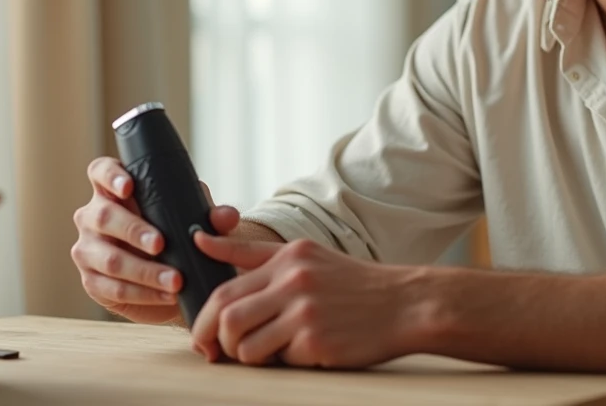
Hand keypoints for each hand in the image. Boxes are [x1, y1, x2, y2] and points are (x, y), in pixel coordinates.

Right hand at [70, 156, 238, 323]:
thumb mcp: (199, 221)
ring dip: (144, 271)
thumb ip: (213, 216)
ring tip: (176, 279)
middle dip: (134, 230)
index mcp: (114, 190)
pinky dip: (144, 293)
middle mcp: (94, 216)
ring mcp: (88, 249)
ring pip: (109, 258)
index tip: (129, 186)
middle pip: (104, 216)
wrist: (178, 277)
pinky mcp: (93, 281)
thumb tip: (227, 216)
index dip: (110, 176)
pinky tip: (167, 295)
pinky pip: (113, 288)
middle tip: (161, 243)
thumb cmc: (180, 234)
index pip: (100, 171)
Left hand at [189, 234, 425, 367]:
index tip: (200, 336)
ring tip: (268, 353)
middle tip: (220, 354)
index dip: (202, 318)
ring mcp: (305, 312)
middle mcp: (294, 281)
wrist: (405, 305)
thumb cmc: (352, 285)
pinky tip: (303, 353)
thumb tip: (200, 240)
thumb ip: (253, 254)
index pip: (225, 288)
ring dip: (249, 358)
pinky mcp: (317, 342)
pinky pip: (279, 362)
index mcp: (288, 258)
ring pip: (246, 347)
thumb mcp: (306, 256)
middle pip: (227, 318)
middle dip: (214, 342)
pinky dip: (283, 364)